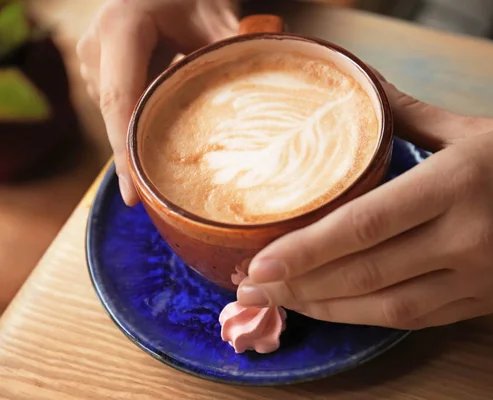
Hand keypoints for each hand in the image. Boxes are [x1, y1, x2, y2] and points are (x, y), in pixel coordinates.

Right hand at [77, 0, 237, 204]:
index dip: (126, 150)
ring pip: (116, 114)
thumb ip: (230, 55)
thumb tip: (263, 96)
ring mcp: (92, 58)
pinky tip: (160, 136)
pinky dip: (139, 122)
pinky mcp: (97, 69)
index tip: (135, 192)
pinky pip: (118, 106)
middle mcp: (96, 46)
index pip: (120, 99)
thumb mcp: (212, 18)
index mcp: (122, 28)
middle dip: (135, 157)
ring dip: (141, 137)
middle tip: (157, 200)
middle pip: (116, 115)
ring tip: (167, 166)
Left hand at [237, 80, 492, 329]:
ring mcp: (477, 276)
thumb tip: (362, 92)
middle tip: (252, 287)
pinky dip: (370, 317)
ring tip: (284, 302)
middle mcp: (465, 236)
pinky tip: (338, 310)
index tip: (260, 263)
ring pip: (387, 305)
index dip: (306, 249)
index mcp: (457, 183)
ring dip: (329, 308)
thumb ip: (407, 115)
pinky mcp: (486, 301)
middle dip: (301, 285)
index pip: (364, 224)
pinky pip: (418, 317)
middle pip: (365, 272)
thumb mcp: (474, 126)